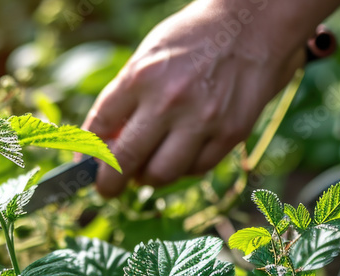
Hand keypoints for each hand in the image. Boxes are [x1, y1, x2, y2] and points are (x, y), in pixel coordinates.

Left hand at [84, 0, 334, 196]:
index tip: (86, 166)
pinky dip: (182, 168)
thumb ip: (127, 97)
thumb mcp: (150, 55)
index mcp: (141, 76)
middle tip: (107, 189)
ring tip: (146, 170)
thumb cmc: (194, 37)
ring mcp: (202, 120)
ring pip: (161, 174)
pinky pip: (196, 168)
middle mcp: (169, 101)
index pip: (99, 127)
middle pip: (125, 161)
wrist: (254, 23)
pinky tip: (180, 155)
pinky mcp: (230, 133)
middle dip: (108, 183)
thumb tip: (106, 142)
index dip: (88, 153)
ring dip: (148, 178)